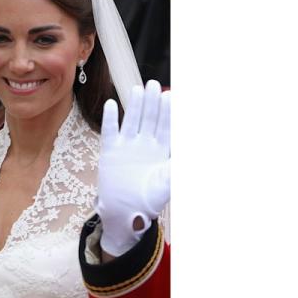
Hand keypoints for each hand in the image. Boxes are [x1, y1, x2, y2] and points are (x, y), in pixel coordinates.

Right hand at [97, 80, 169, 255]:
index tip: (171, 96)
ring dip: (134, 106)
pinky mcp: (110, 152)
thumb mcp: (168, 183)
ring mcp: (126, 147)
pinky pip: (109, 131)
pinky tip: (110, 104)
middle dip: (153, 102)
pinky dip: (109, 119)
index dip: (168, 112)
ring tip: (138, 89)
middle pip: (150, 118)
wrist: (125, 213)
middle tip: (155, 85)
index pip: (166, 126)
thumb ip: (176, 169)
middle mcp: (144, 145)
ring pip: (131, 120)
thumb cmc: (149, 200)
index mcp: (160, 151)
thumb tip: (188, 159)